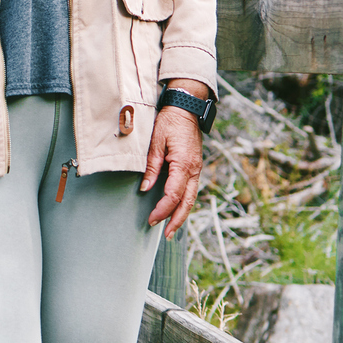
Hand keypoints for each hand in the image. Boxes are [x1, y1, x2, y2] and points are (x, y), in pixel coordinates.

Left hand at [142, 79, 211, 234]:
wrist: (187, 108)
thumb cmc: (170, 121)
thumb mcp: (156, 141)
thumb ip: (151, 166)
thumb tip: (145, 188)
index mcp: (184, 164)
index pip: (173, 194)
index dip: (163, 209)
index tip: (152, 219)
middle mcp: (194, 169)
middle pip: (187, 202)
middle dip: (176, 220)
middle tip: (166, 235)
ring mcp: (197, 169)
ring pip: (192, 198)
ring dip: (182, 214)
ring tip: (171, 229)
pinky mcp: (195, 167)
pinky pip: (191, 190)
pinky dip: (184, 203)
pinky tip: (176, 210)